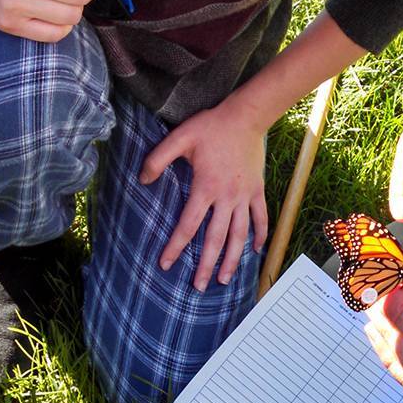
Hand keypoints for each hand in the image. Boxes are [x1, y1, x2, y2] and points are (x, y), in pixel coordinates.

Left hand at [139, 101, 267, 290]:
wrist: (246, 116)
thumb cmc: (211, 126)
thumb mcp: (179, 138)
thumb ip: (157, 159)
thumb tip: (142, 180)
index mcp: (205, 188)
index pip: (188, 226)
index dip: (176, 247)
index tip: (166, 264)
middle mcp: (226, 197)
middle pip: (215, 239)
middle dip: (206, 265)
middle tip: (199, 286)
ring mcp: (245, 195)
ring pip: (239, 235)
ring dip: (232, 259)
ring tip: (225, 279)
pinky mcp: (257, 189)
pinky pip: (260, 218)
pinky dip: (259, 235)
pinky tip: (254, 250)